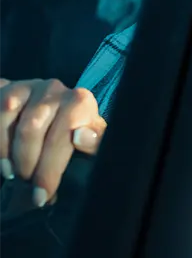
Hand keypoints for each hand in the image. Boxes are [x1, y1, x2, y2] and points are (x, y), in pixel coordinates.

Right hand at [0, 78, 106, 206]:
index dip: (52, 167)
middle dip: (28, 165)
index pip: (66, 132)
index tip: (44, 193)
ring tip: (13, 175)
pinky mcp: (6, 89)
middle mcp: (54, 89)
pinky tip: (2, 161)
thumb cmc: (67, 132)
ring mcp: (27, 87)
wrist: (40, 109)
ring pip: (10, 121)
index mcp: (79, 102)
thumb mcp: (87, 139)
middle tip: (27, 187)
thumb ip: (94, 142)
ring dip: (10, 154)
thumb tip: (81, 137)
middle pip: (33, 128)